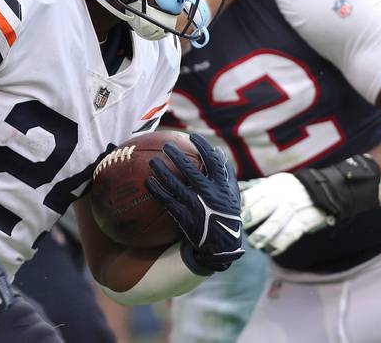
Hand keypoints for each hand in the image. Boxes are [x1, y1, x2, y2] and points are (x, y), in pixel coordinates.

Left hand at [145, 134, 243, 272]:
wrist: (222, 244)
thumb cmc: (227, 214)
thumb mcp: (233, 193)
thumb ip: (226, 172)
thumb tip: (218, 150)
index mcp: (222, 185)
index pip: (213, 161)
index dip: (203, 146)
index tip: (192, 136)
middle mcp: (208, 193)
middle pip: (190, 169)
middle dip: (177, 155)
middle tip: (166, 146)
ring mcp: (195, 205)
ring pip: (175, 184)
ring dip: (162, 171)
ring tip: (152, 161)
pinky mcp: (184, 216)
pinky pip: (167, 200)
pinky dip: (157, 190)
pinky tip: (147, 181)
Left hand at [240, 172, 333, 255]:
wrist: (318, 190)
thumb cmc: (287, 187)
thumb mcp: (271, 182)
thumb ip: (253, 189)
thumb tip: (231, 193)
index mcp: (268, 187)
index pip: (249, 196)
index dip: (239, 208)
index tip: (230, 216)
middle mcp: (279, 198)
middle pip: (261, 210)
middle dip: (248, 222)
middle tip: (238, 231)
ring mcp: (291, 210)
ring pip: (274, 225)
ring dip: (262, 236)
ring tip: (254, 244)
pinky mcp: (302, 223)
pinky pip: (289, 236)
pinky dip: (279, 245)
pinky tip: (270, 250)